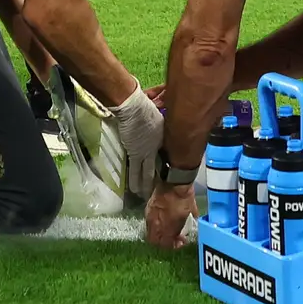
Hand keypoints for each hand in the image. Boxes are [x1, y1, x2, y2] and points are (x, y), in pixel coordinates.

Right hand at [112, 82, 163, 200]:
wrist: (134, 109)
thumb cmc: (145, 108)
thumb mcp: (158, 117)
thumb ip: (158, 126)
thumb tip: (158, 126)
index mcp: (164, 137)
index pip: (166, 155)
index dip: (166, 165)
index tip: (168, 173)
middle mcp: (158, 148)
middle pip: (159, 167)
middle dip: (158, 179)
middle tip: (158, 191)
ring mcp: (146, 152)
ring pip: (147, 173)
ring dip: (146, 185)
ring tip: (146, 195)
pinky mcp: (134, 154)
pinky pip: (135, 171)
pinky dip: (134, 181)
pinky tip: (134, 189)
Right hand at [144, 183, 197, 249]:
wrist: (175, 181)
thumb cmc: (184, 198)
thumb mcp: (191, 213)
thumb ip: (188, 224)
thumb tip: (191, 228)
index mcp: (166, 227)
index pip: (165, 244)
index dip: (173, 245)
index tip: (181, 241)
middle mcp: (154, 224)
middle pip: (155, 241)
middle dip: (164, 242)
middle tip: (173, 238)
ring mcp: (149, 215)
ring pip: (151, 231)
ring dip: (159, 233)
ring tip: (168, 229)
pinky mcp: (148, 208)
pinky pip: (150, 221)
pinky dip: (155, 224)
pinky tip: (163, 220)